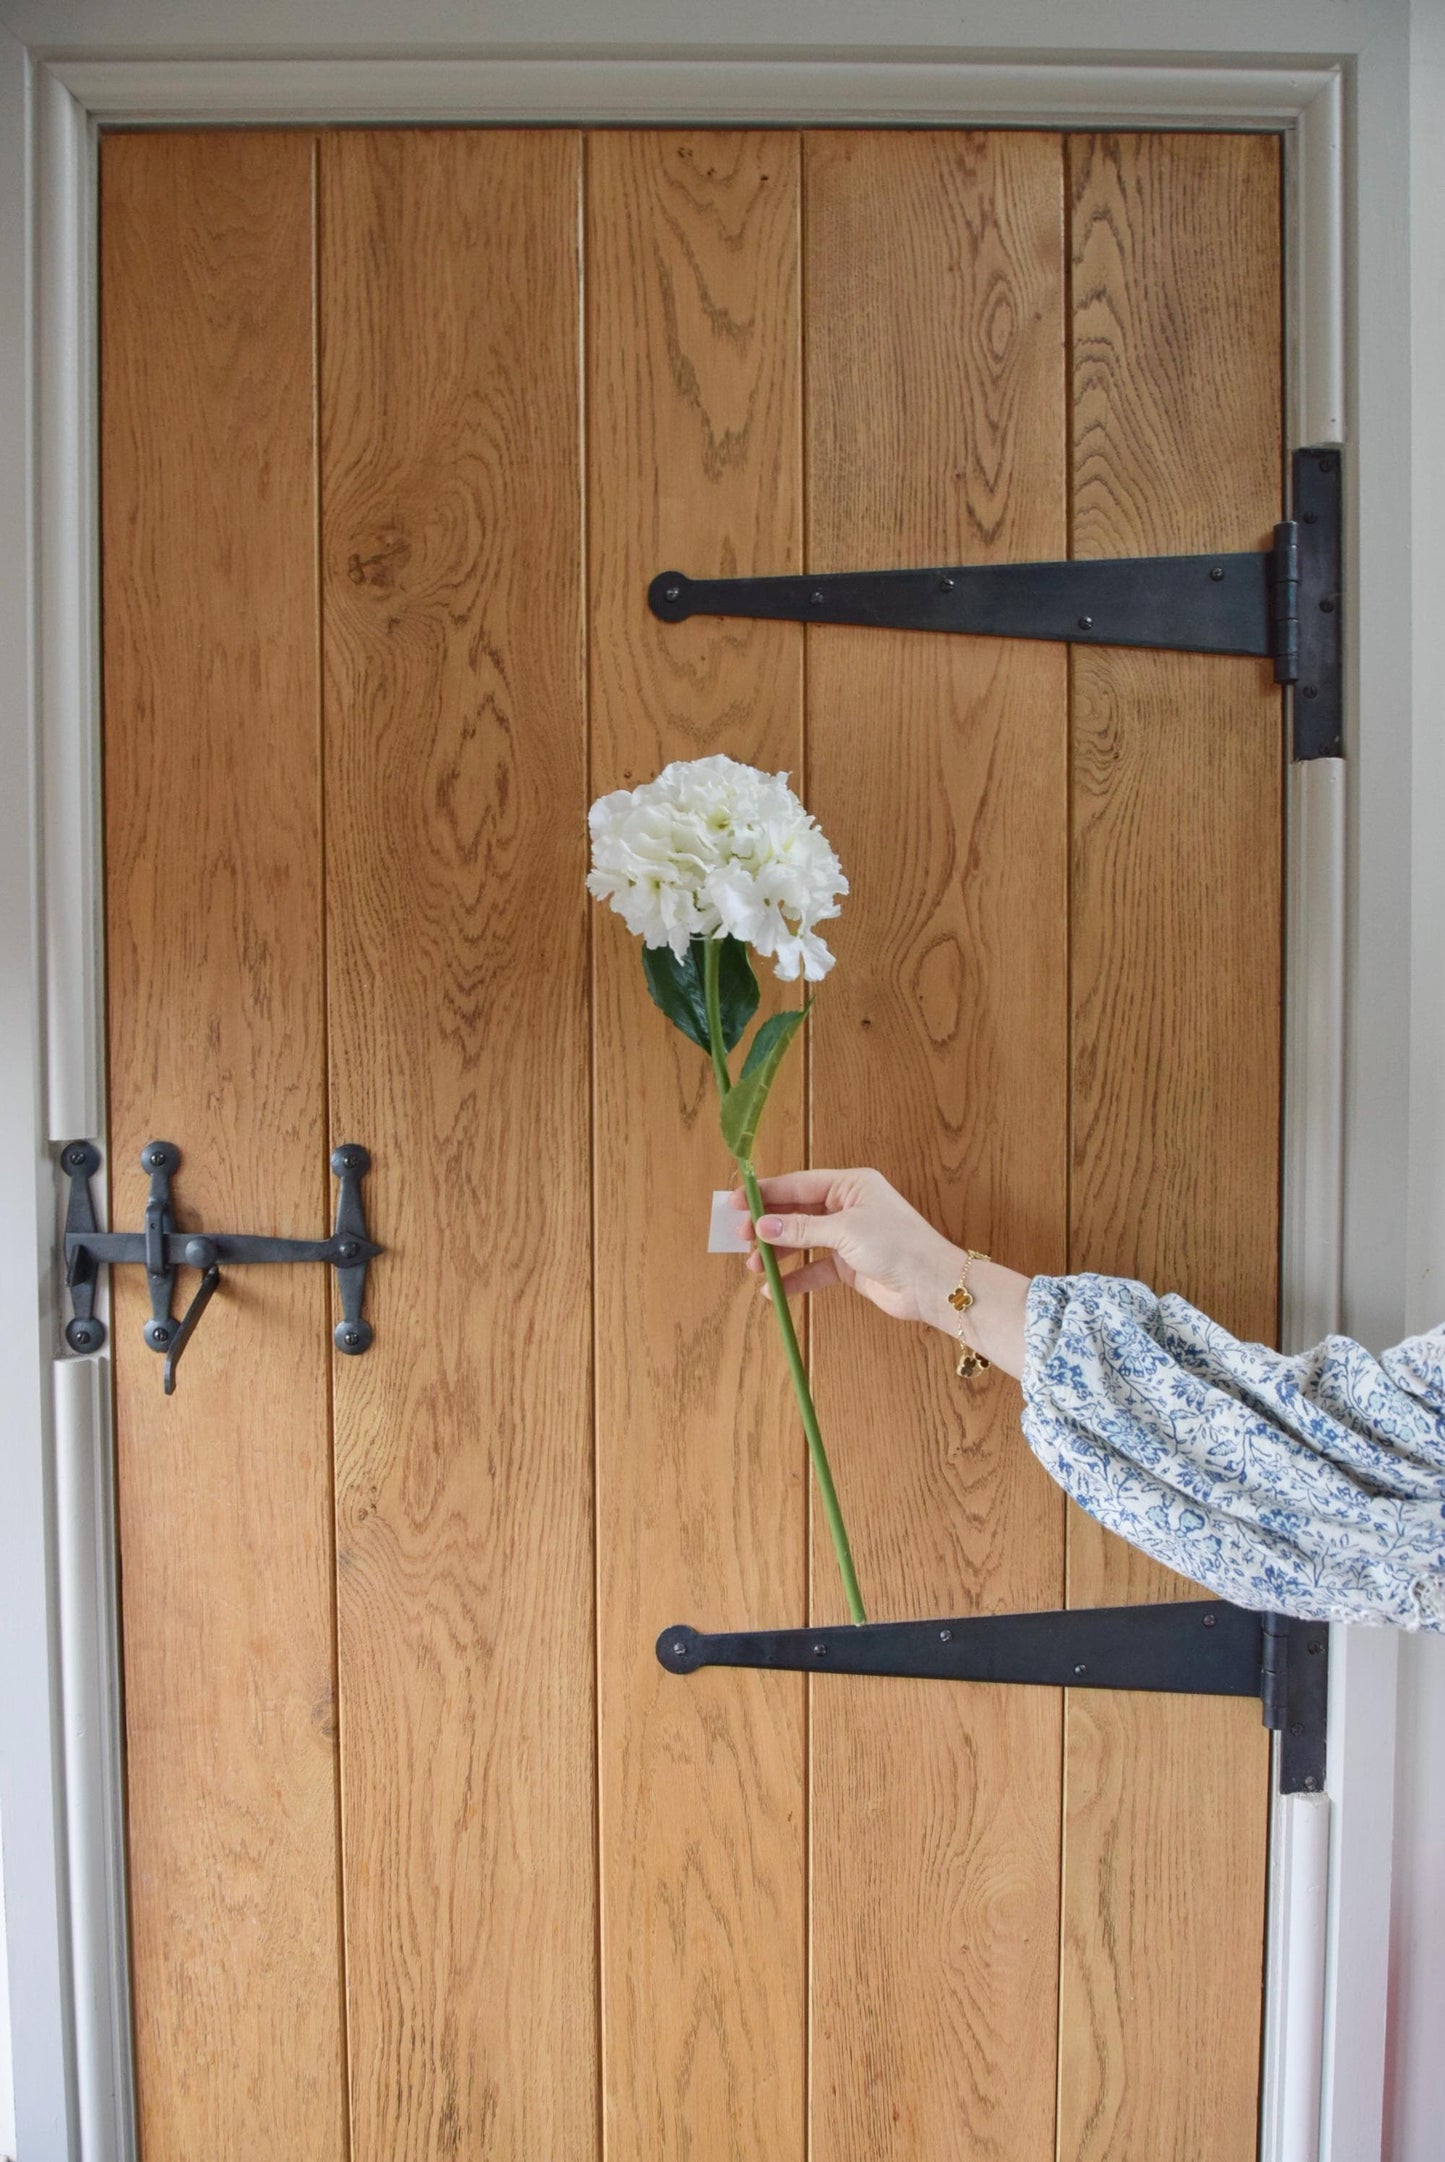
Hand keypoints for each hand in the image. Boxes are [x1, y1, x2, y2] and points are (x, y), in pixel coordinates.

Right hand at [730, 1167, 962, 1326]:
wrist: (931, 1285)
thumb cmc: (897, 1245)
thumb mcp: (845, 1230)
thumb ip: (802, 1228)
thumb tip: (763, 1225)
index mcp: (850, 1185)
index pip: (799, 1184)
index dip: (766, 1192)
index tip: (736, 1201)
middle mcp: (847, 1207)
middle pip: (797, 1212)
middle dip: (769, 1225)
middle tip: (740, 1237)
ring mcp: (848, 1237)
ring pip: (803, 1241)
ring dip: (778, 1253)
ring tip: (754, 1266)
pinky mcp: (849, 1265)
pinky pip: (814, 1268)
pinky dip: (795, 1278)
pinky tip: (774, 1290)